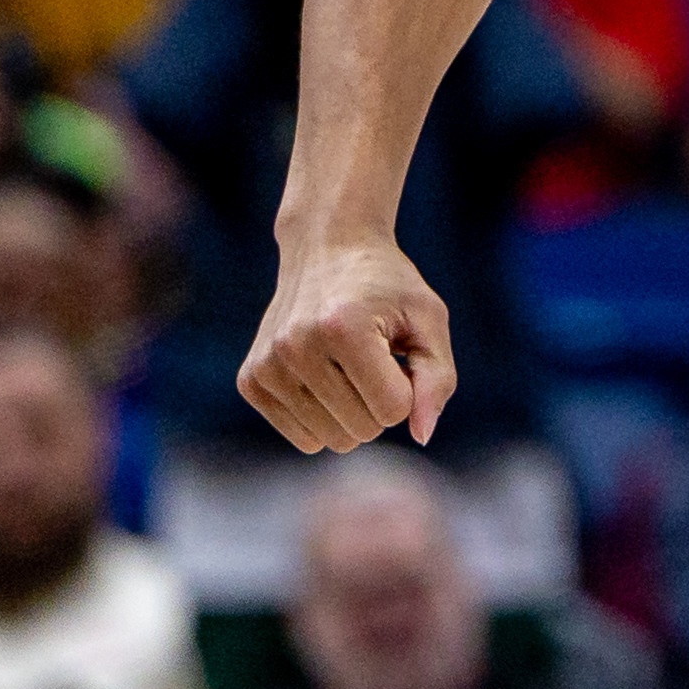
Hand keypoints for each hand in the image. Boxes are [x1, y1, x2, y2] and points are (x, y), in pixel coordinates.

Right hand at [240, 234, 456, 452]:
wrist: (326, 247)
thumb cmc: (387, 286)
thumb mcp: (428, 318)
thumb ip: (437, 378)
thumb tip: (421, 437)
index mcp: (342, 326)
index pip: (393, 410)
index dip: (407, 387)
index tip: (396, 351)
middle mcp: (295, 346)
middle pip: (363, 431)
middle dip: (379, 401)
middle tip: (371, 355)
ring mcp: (266, 365)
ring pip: (333, 441)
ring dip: (352, 412)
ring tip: (347, 363)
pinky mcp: (251, 381)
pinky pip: (305, 439)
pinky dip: (323, 417)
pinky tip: (322, 374)